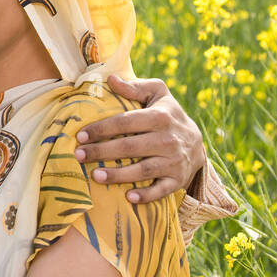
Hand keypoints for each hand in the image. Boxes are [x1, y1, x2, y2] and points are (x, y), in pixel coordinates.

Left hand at [74, 75, 206, 203]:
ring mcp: (174, 161)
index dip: (102, 129)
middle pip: (130, 147)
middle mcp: (168, 139)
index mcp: (160, 117)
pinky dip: (147, 195)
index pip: (125, 122)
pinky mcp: (177, 180)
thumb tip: (110, 79)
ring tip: (96, 176)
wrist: (196, 142)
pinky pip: (162, 190)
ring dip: (119, 175)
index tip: (80, 135)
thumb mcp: (157, 94)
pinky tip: (129, 198)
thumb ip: (135, 87)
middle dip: (102, 151)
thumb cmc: (168, 115)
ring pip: (144, 170)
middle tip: (79, 155)